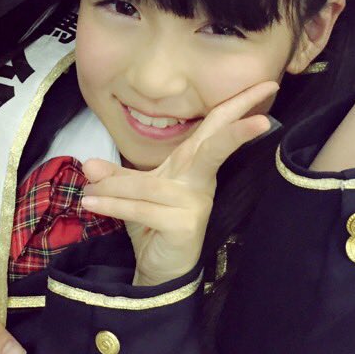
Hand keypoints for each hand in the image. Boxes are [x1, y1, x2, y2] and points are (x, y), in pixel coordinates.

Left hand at [80, 81, 275, 286]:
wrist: (158, 269)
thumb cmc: (153, 225)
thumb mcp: (134, 194)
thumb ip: (117, 176)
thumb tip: (89, 164)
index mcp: (193, 165)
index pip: (217, 127)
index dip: (240, 105)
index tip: (268, 84)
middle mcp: (199, 181)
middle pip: (216, 147)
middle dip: (238, 130)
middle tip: (264, 121)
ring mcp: (194, 203)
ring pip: (151, 184)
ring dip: (115, 186)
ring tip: (86, 188)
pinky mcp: (183, 225)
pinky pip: (142, 208)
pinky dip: (113, 204)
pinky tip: (91, 202)